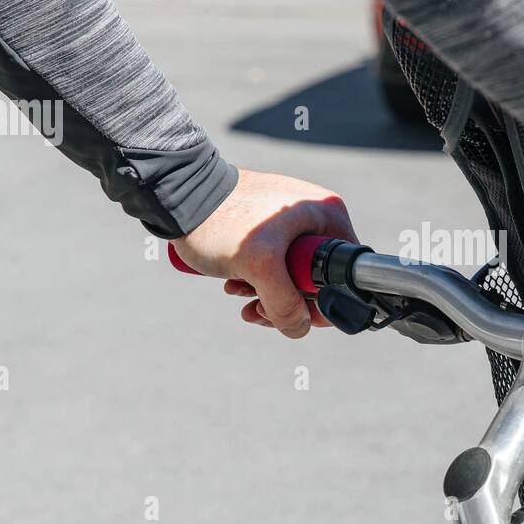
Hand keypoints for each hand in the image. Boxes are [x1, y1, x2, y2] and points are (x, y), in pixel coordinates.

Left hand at [171, 170, 355, 337]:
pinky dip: (257, 279)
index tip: (292, 313)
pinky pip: (274, 263)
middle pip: (317, 278)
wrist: (179, 195)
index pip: (344, 273)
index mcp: (327, 214)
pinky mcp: (268, 226)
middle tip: (258, 309)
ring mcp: (291, 219)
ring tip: (238, 294)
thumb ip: (285, 305)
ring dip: (267, 294)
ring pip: (292, 274)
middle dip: (286, 301)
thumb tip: (298, 328)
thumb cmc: (221, 221)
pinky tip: (234, 282)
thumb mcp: (259, 268)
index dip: (321, 302)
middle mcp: (315, 214)